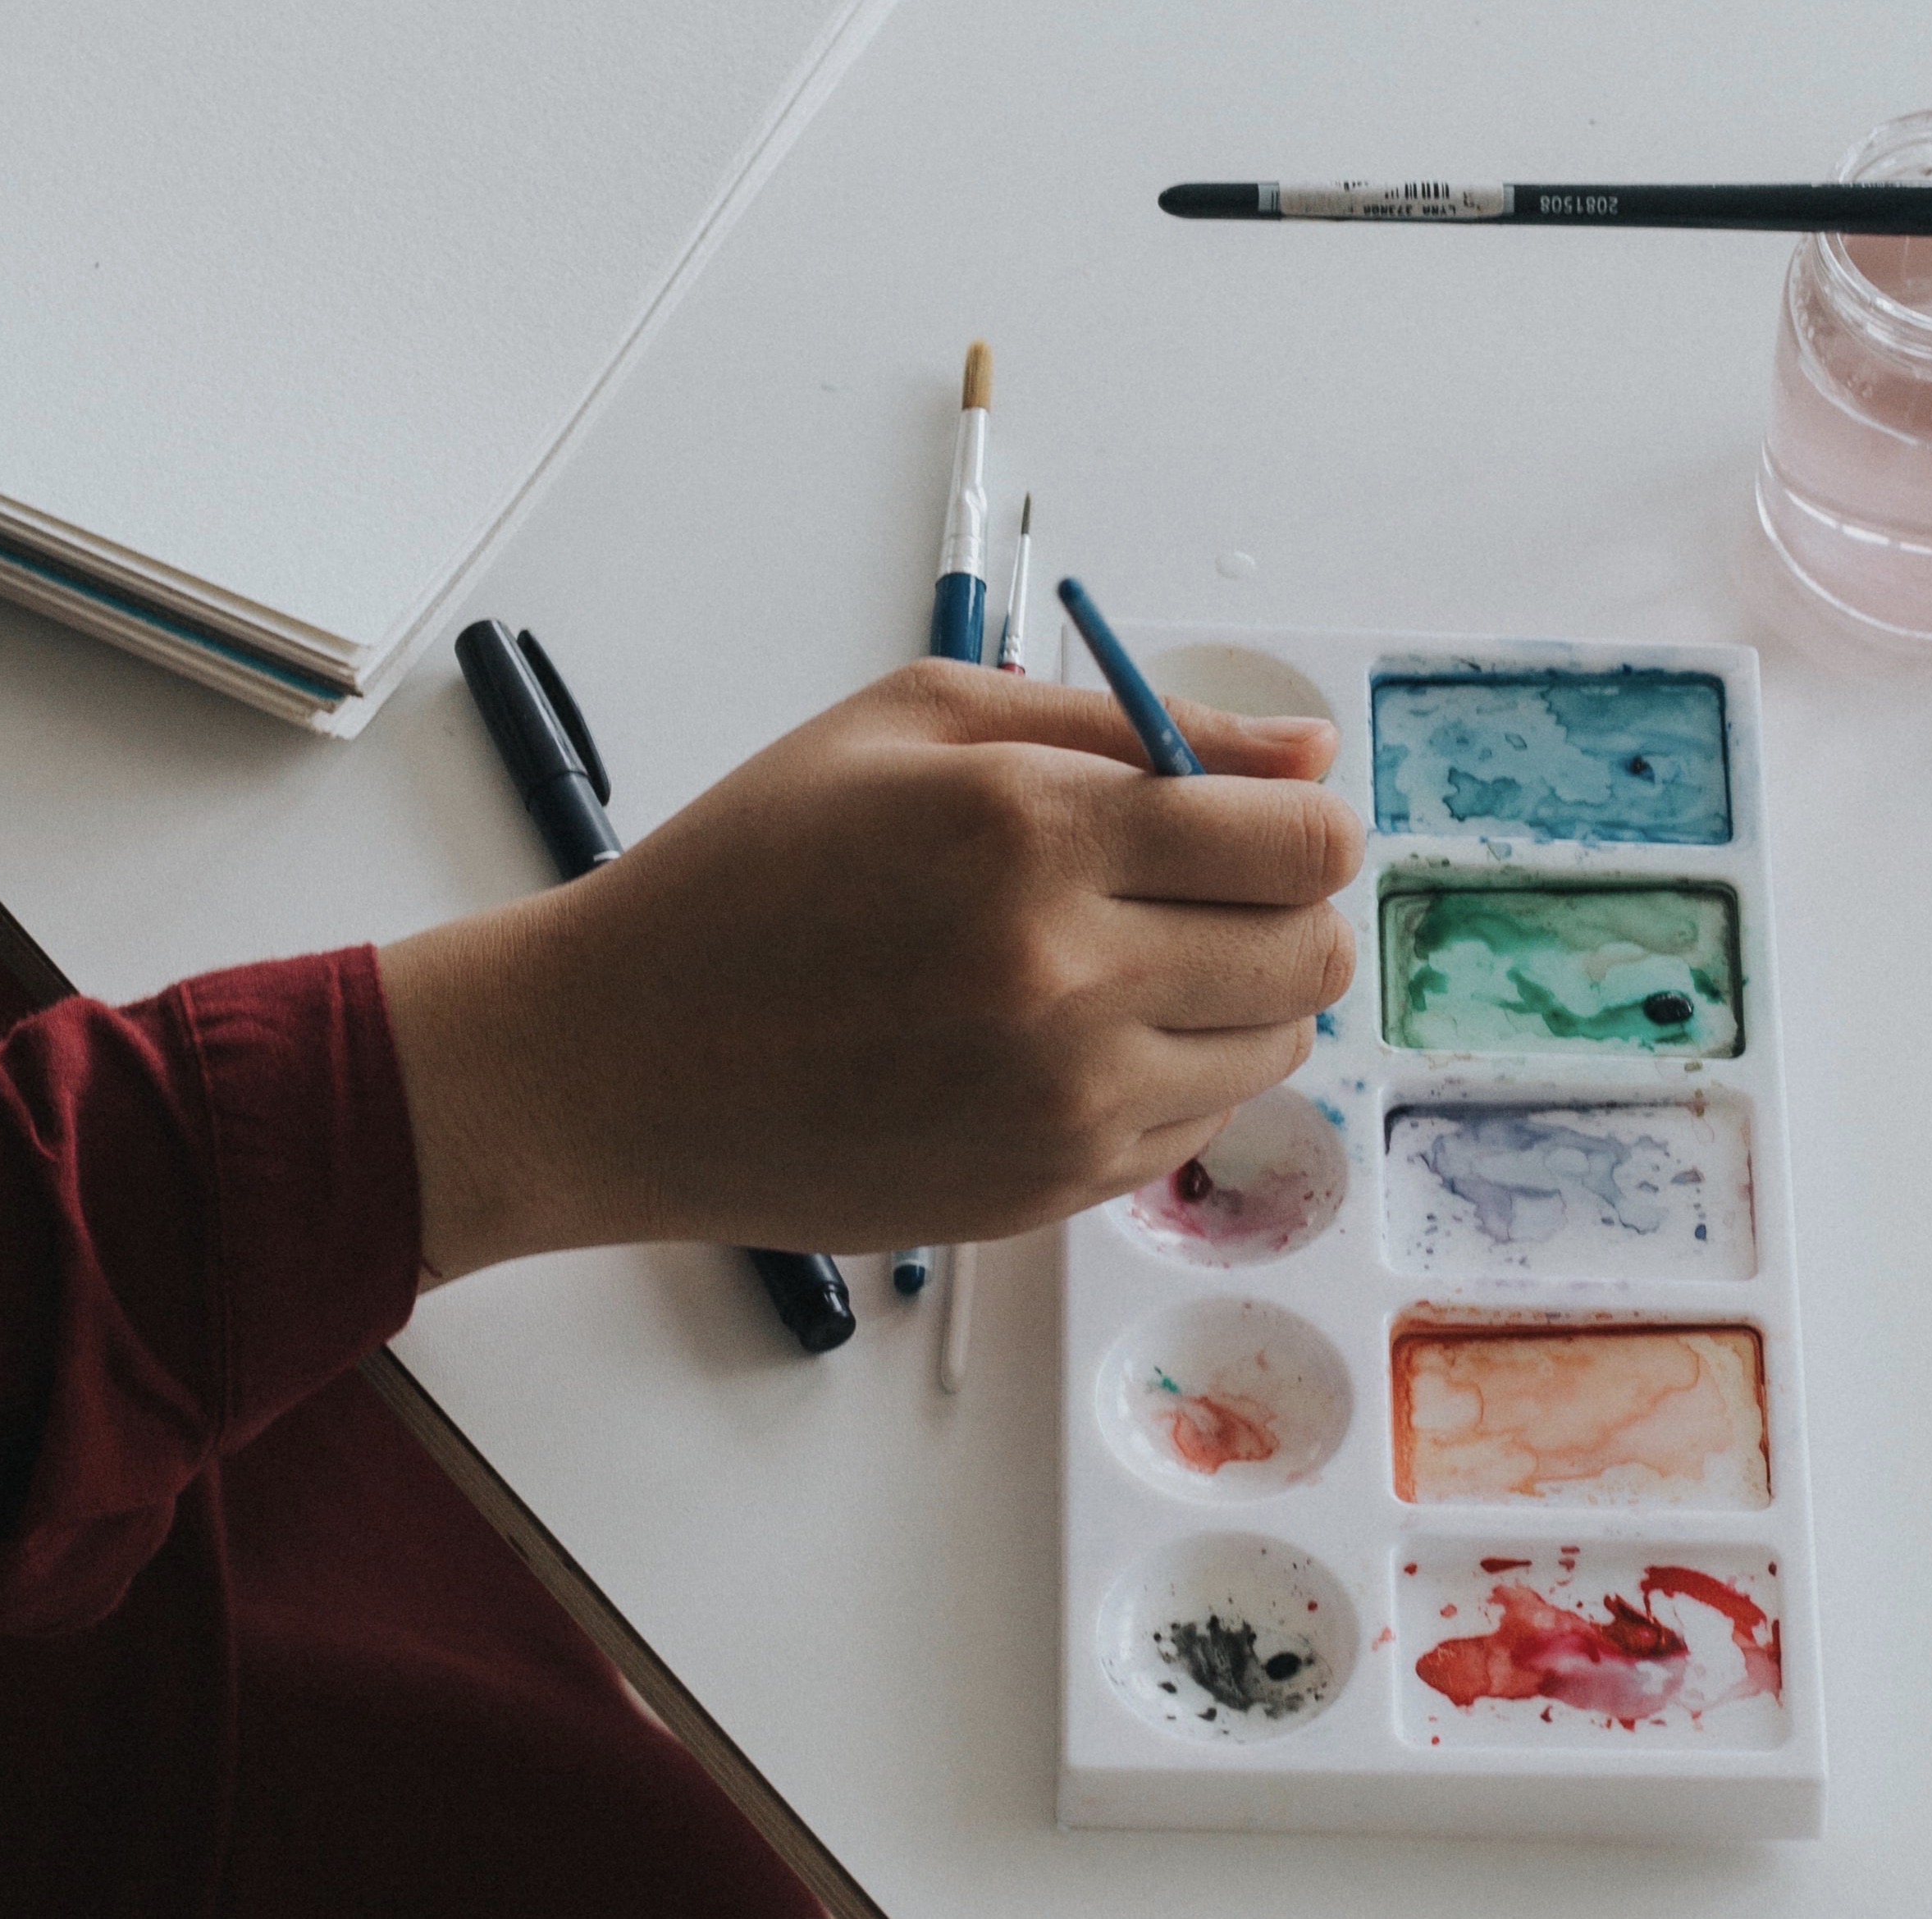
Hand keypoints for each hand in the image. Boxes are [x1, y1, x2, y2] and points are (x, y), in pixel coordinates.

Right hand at [378, 659, 1363, 1278]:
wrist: (619, 1062)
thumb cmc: (748, 871)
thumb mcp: (914, 724)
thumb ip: (1128, 723)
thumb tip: (1305, 753)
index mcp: (1036, 834)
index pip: (1302, 842)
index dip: (1300, 818)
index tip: (1256, 816)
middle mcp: (1069, 981)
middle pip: (1312, 954)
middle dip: (1282, 905)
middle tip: (1195, 883)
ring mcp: (1063, 1105)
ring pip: (1275, 1051)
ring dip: (1236, 996)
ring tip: (1123, 958)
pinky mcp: (1048, 1192)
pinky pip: (1196, 1127)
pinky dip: (1169, 1073)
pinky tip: (1068, 1034)